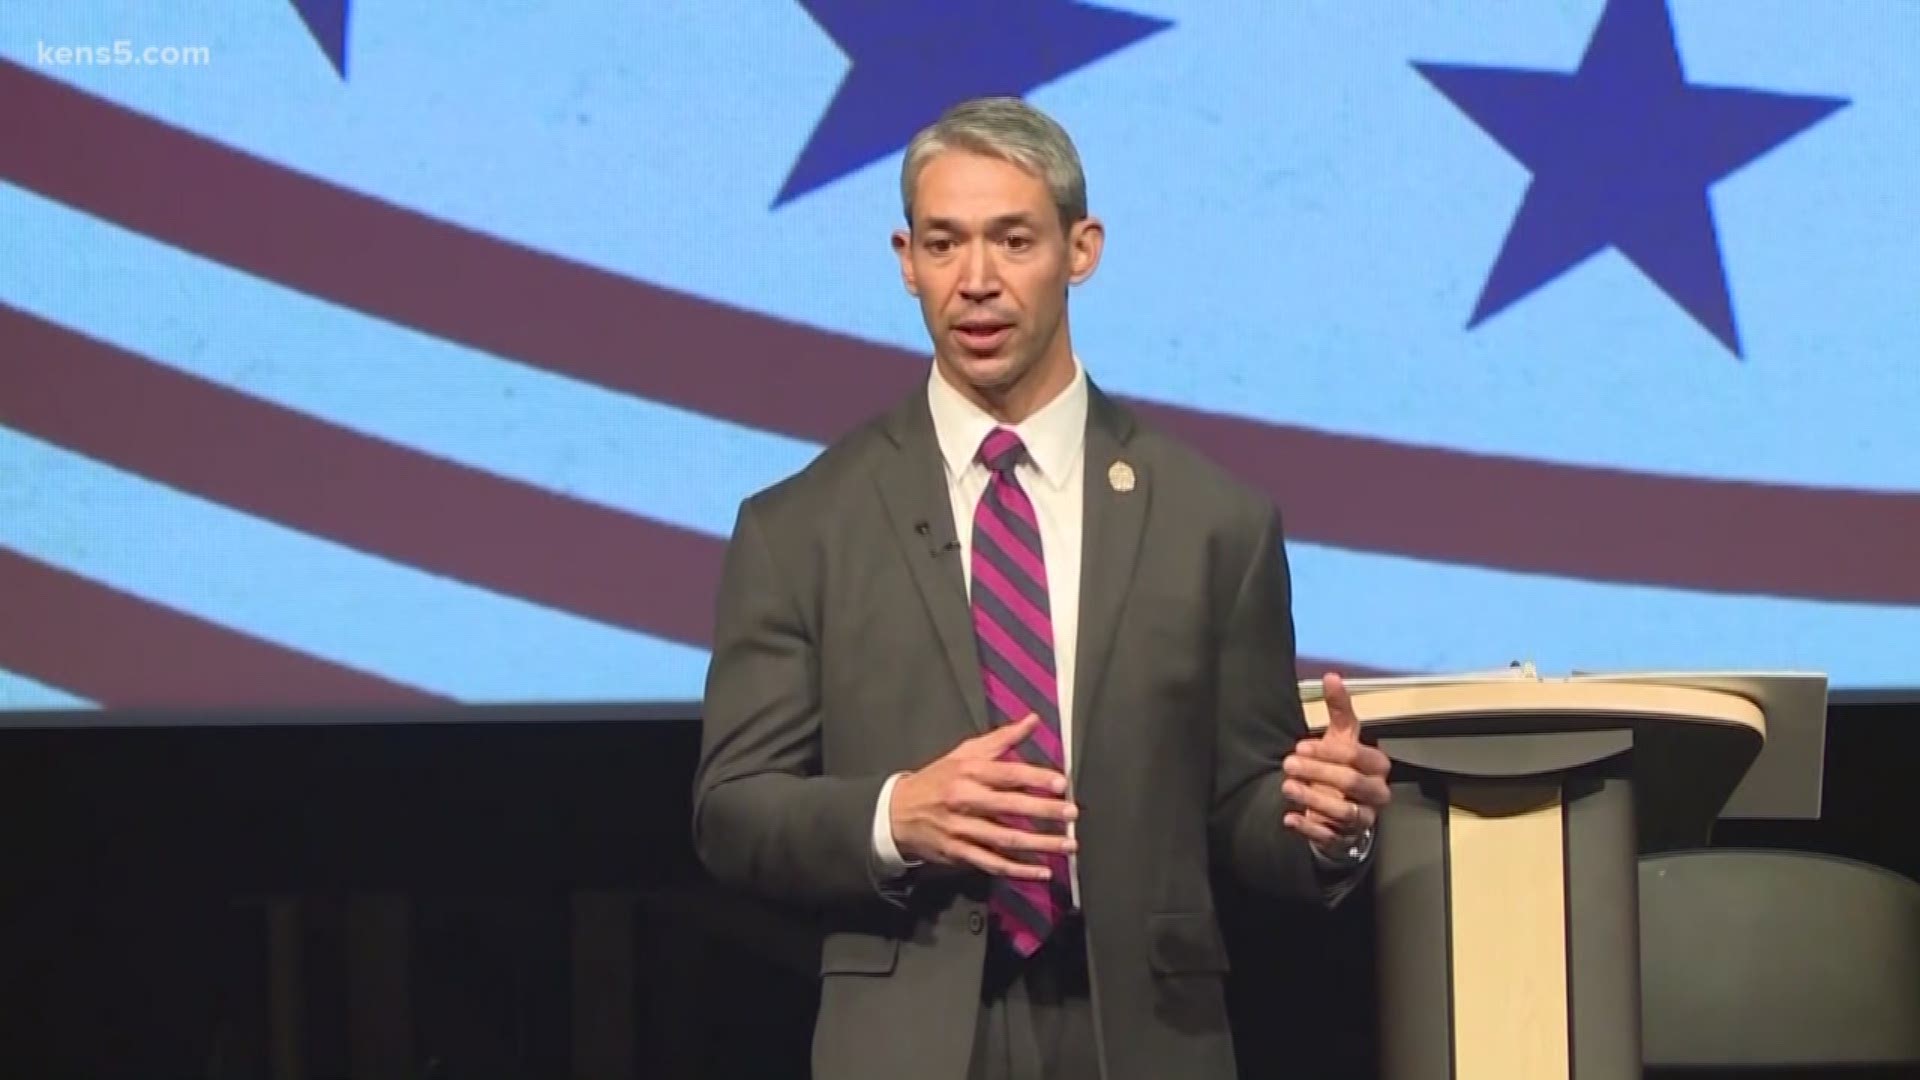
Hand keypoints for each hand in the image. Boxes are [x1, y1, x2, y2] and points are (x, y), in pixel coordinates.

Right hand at [889, 715, 1077, 881]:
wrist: (896, 812)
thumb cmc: (937, 779)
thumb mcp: (964, 752)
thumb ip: (1002, 738)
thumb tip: (1032, 720)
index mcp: (968, 771)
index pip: (1007, 773)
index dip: (1036, 778)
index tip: (1061, 783)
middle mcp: (964, 799)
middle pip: (1010, 806)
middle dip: (1044, 811)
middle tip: (1072, 814)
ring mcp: (961, 829)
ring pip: (1005, 839)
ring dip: (1039, 844)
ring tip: (1067, 845)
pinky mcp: (958, 852)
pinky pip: (992, 863)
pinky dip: (1018, 870)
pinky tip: (1042, 871)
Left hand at [1283, 672, 1392, 852]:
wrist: (1343, 809)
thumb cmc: (1342, 767)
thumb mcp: (1341, 737)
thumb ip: (1339, 709)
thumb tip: (1331, 676)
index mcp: (1377, 767)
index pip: (1357, 757)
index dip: (1328, 751)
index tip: (1300, 746)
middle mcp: (1376, 794)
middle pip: (1352, 783)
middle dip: (1318, 772)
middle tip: (1288, 763)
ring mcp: (1363, 820)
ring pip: (1344, 813)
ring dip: (1313, 799)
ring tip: (1286, 787)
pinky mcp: (1346, 840)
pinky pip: (1330, 837)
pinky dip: (1309, 828)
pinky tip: (1289, 818)